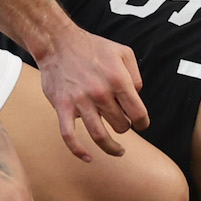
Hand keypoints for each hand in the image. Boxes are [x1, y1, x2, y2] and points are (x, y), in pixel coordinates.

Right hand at [35, 25, 148, 160]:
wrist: (58, 43)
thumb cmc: (92, 47)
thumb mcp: (123, 52)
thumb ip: (136, 75)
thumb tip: (137, 97)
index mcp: (119, 80)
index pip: (138, 113)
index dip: (142, 123)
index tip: (141, 125)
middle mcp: (101, 93)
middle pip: (120, 126)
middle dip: (124, 127)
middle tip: (121, 123)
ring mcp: (80, 102)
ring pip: (100, 136)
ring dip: (112, 147)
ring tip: (118, 151)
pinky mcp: (62, 107)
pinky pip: (69, 136)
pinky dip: (78, 151)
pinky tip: (88, 158)